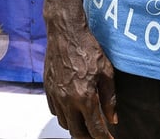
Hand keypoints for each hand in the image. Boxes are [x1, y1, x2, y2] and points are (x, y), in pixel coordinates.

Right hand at [43, 23, 116, 138]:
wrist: (65, 32)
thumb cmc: (87, 48)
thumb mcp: (106, 72)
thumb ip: (109, 99)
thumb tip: (112, 119)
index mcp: (85, 97)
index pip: (95, 129)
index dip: (103, 138)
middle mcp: (68, 99)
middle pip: (77, 132)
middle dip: (88, 137)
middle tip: (97, 135)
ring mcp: (55, 95)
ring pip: (64, 123)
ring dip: (75, 126)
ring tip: (85, 122)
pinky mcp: (47, 88)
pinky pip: (54, 110)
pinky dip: (64, 114)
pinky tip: (72, 109)